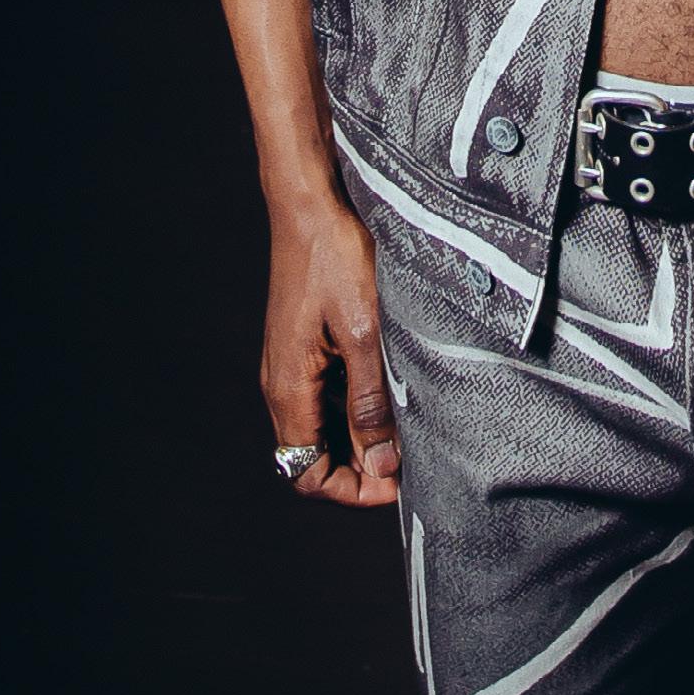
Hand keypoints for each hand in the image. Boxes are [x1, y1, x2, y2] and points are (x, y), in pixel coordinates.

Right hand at [263, 182, 398, 505]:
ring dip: (362, 438)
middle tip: (413, 457)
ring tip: (409, 426)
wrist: (310, 205)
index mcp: (288, 389)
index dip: (353, 489)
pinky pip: (327, 398)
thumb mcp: (363, 334)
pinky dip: (357, 408)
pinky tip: (392, 390)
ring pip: (323, 429)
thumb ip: (369, 403)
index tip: (399, 480)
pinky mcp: (303, 349)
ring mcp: (291, 367)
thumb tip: (380, 463)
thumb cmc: (334, 258)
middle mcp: (281, 385)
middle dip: (362, 469)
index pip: (307, 474)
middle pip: (314, 458)